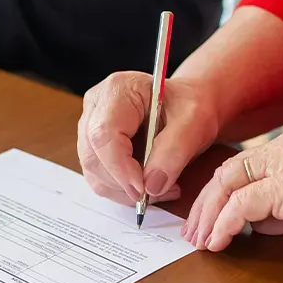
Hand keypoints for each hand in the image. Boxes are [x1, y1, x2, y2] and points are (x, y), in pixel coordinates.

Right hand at [78, 71, 220, 204]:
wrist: (184, 106)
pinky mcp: (92, 147)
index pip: (104, 133)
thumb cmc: (187, 106)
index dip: (119, 166)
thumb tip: (151, 186)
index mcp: (118, 90)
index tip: (143, 188)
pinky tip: (146, 185)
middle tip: (157, 192)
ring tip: (158, 188)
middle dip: (123, 183)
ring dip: (123, 190)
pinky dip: (121, 190)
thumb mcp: (194, 123)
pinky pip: (97, 178)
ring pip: (93, 171)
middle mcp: (96, 106)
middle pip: (94, 156)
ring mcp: (89, 127)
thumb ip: (174, 152)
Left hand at [184, 129, 282, 251]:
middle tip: (193, 231)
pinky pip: (240, 206)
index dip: (218, 193)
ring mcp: (282, 165)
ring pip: (226, 187)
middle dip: (204, 205)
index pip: (240, 166)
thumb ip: (281, 210)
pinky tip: (218, 242)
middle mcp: (281, 150)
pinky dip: (223, 225)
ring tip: (200, 241)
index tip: (206, 215)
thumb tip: (255, 226)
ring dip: (208, 217)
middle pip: (225, 174)